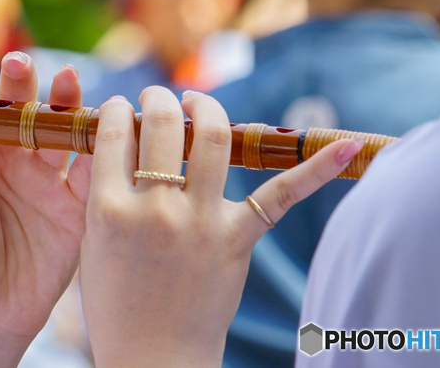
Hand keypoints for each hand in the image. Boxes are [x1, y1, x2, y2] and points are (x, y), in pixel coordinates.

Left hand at [0, 52, 90, 367]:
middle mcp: (12, 153)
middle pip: (19, 105)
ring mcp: (47, 175)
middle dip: (19, 80)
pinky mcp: (77, 201)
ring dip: (64, 102)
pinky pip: (93, 170)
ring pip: (58, 128)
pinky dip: (102, 148)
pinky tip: (105, 127)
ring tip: (65, 79)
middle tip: (15, 63)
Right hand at [80, 87, 363, 367]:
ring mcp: (200, 222)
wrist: (153, 357)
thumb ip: (104, 189)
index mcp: (108, 208)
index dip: (116, 109)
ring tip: (198, 104)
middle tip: (158, 98)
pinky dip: (316, 169)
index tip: (121, 108)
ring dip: (207, 108)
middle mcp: (155, 209)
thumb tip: (123, 135)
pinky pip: (281, 196)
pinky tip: (345, 145)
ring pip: (213, 138)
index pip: (114, 131)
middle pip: (161, 123)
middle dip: (159, 97)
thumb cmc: (115, 300)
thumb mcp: (93, 240)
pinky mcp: (238, 240)